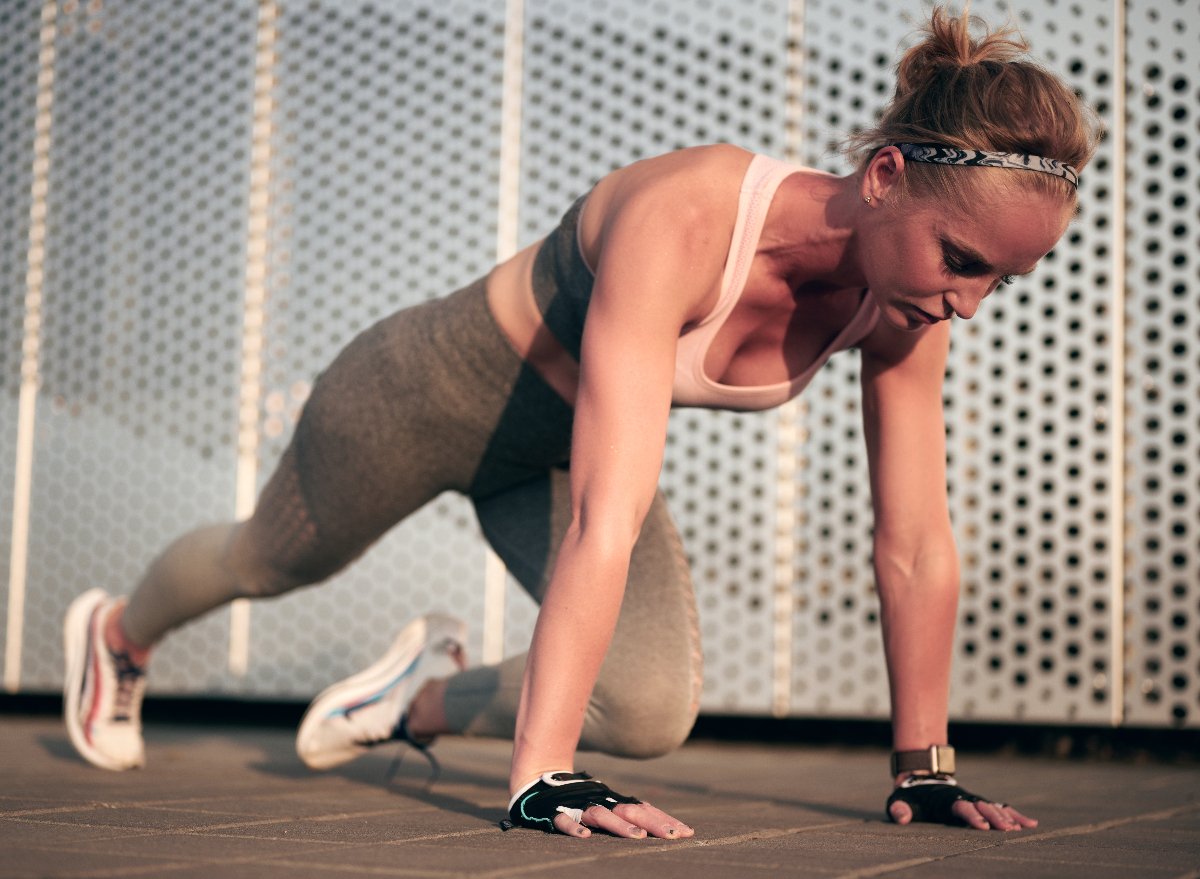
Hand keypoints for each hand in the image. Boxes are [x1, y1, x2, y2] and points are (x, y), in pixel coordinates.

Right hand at [553, 800, 693, 838]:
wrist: (541, 782)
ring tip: (639, 838)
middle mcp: (601, 802)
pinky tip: (584, 838)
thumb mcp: (609, 805)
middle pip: (630, 812)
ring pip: (602, 815)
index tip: (687, 833)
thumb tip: (666, 825)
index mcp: (615, 802)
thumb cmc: (583, 798)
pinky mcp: (556, 812)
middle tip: (673, 836)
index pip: (645, 811)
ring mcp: (579, 807)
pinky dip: (574, 828)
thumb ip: (632, 815)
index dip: (665, 821)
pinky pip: (565, 821)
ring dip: (620, 827)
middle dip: (653, 823)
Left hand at [887, 774, 1037, 830]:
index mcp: (945, 800)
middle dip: (995, 817)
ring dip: (1008, 817)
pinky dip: (1015, 815)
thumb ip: (899, 809)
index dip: (971, 816)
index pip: (960, 807)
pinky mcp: (979, 804)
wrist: (919, 776)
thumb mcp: (899, 800)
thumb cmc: (910, 794)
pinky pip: (1000, 809)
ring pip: (994, 807)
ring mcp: (973, 800)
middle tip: (1009, 829)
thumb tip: (901, 818)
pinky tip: (1031, 824)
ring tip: (1022, 828)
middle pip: (982, 807)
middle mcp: (963, 798)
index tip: (982, 826)